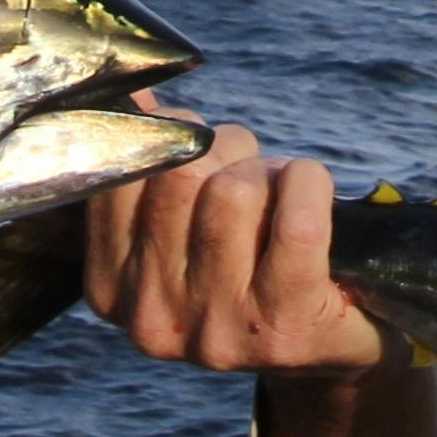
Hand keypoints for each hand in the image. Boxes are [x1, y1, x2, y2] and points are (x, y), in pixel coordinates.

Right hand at [82, 121, 396, 375]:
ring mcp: (216, 331)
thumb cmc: (247, 262)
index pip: (123, 171)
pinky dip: (311, 185)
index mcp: (110, 290)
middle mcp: (152, 319)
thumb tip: (134, 92)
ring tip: (280, 196)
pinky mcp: (282, 330)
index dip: (174, 136)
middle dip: (226, 150)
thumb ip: (152, 163)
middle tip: (249, 170)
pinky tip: (315, 198)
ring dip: (268, 172)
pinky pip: (296, 220)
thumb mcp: (183, 223)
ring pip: (233, 192)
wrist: (326, 344)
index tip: (201, 152)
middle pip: (181, 176)